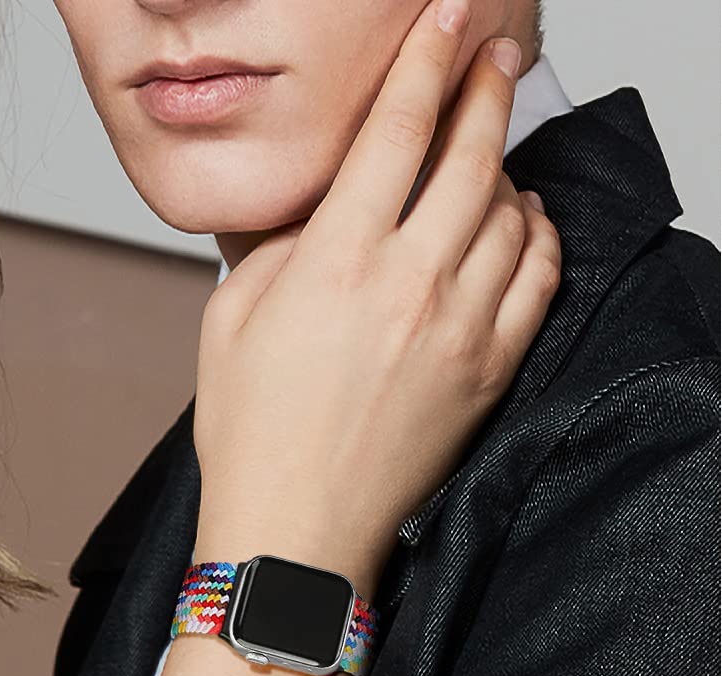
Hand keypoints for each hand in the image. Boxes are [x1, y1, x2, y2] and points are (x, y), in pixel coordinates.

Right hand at [192, 0, 561, 594]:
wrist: (293, 533)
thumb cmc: (250, 439)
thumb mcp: (227, 325)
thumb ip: (277, 250)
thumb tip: (324, 209)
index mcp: (334, 266)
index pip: (398, 131)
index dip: (428, 58)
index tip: (448, 16)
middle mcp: (408, 287)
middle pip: (473, 155)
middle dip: (487, 89)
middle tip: (493, 54)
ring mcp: (458, 331)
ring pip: (513, 213)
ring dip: (507, 168)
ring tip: (490, 158)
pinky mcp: (487, 372)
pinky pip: (539, 278)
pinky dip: (539, 237)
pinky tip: (521, 226)